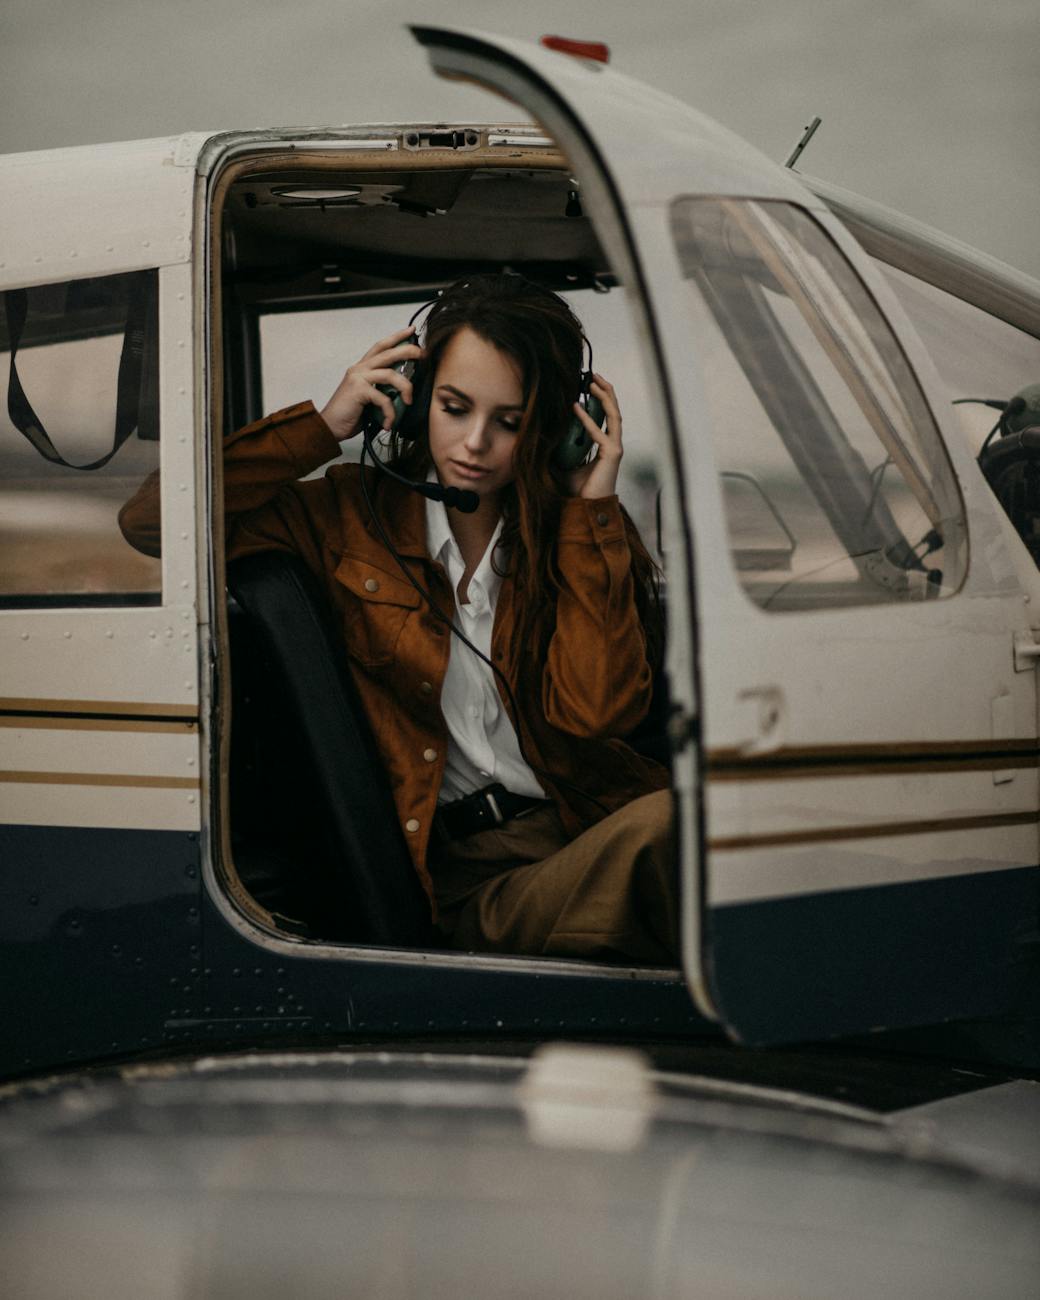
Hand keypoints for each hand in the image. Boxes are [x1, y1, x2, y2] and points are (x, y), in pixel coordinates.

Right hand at [319, 325, 424, 441]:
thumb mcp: (371, 400)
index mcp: (362, 368)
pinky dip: (390, 412)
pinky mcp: (358, 390)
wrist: (330, 427)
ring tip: (409, 401)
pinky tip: (389, 423)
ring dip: (405, 387)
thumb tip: (404, 393)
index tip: (411, 330)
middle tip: (422, 354)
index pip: (381, 347)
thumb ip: (384, 391)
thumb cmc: (350, 415)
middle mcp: (360, 369)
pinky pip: (383, 398)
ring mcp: (358, 378)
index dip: (396, 337)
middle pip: (388, 353)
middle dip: (408, 351)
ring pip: (390, 374)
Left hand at [568, 374, 622, 498]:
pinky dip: (588, 420)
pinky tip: (576, 408)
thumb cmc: (576, 489)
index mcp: (604, 445)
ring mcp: (615, 448)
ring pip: (613, 416)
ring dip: (604, 397)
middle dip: (605, 391)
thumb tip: (539, 434)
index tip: (587, 385)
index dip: (598, 399)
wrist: (584, 508)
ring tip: (592, 382)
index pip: (605, 416)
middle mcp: (612, 444)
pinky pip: (601, 433)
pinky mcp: (613, 455)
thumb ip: (556, 448)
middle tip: (593, 375)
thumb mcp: (561, 463)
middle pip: (613, 411)